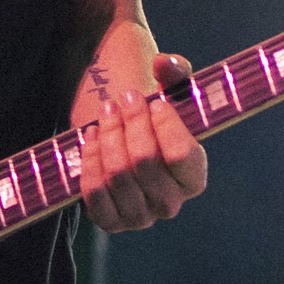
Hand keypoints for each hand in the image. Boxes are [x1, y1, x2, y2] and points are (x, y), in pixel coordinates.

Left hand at [73, 51, 206, 233]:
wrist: (123, 141)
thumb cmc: (154, 117)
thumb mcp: (170, 91)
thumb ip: (175, 72)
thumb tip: (165, 62)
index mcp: (194, 178)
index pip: (182, 155)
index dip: (165, 125)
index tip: (155, 102)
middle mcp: (171, 204)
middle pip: (145, 162)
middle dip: (130, 124)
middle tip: (123, 99)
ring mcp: (140, 217)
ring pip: (117, 175)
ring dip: (107, 136)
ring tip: (106, 114)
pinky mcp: (111, 221)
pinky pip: (94, 193)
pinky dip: (89, 160)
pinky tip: (90, 137)